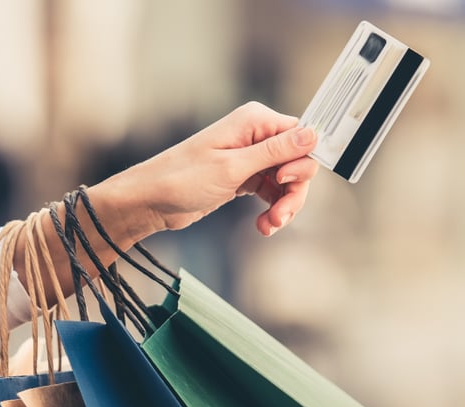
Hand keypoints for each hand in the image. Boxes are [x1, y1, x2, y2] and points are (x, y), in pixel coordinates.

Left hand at [90, 102, 319, 243]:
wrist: (151, 201)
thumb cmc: (182, 179)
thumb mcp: (232, 167)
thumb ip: (274, 152)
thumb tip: (312, 134)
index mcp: (254, 121)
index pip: (300, 137)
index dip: (300, 164)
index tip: (283, 184)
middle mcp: (255, 136)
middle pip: (296, 162)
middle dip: (293, 192)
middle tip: (281, 217)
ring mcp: (249, 158)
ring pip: (286, 181)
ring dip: (284, 206)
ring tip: (269, 226)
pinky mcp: (243, 178)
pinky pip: (271, 192)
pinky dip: (272, 210)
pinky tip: (264, 225)